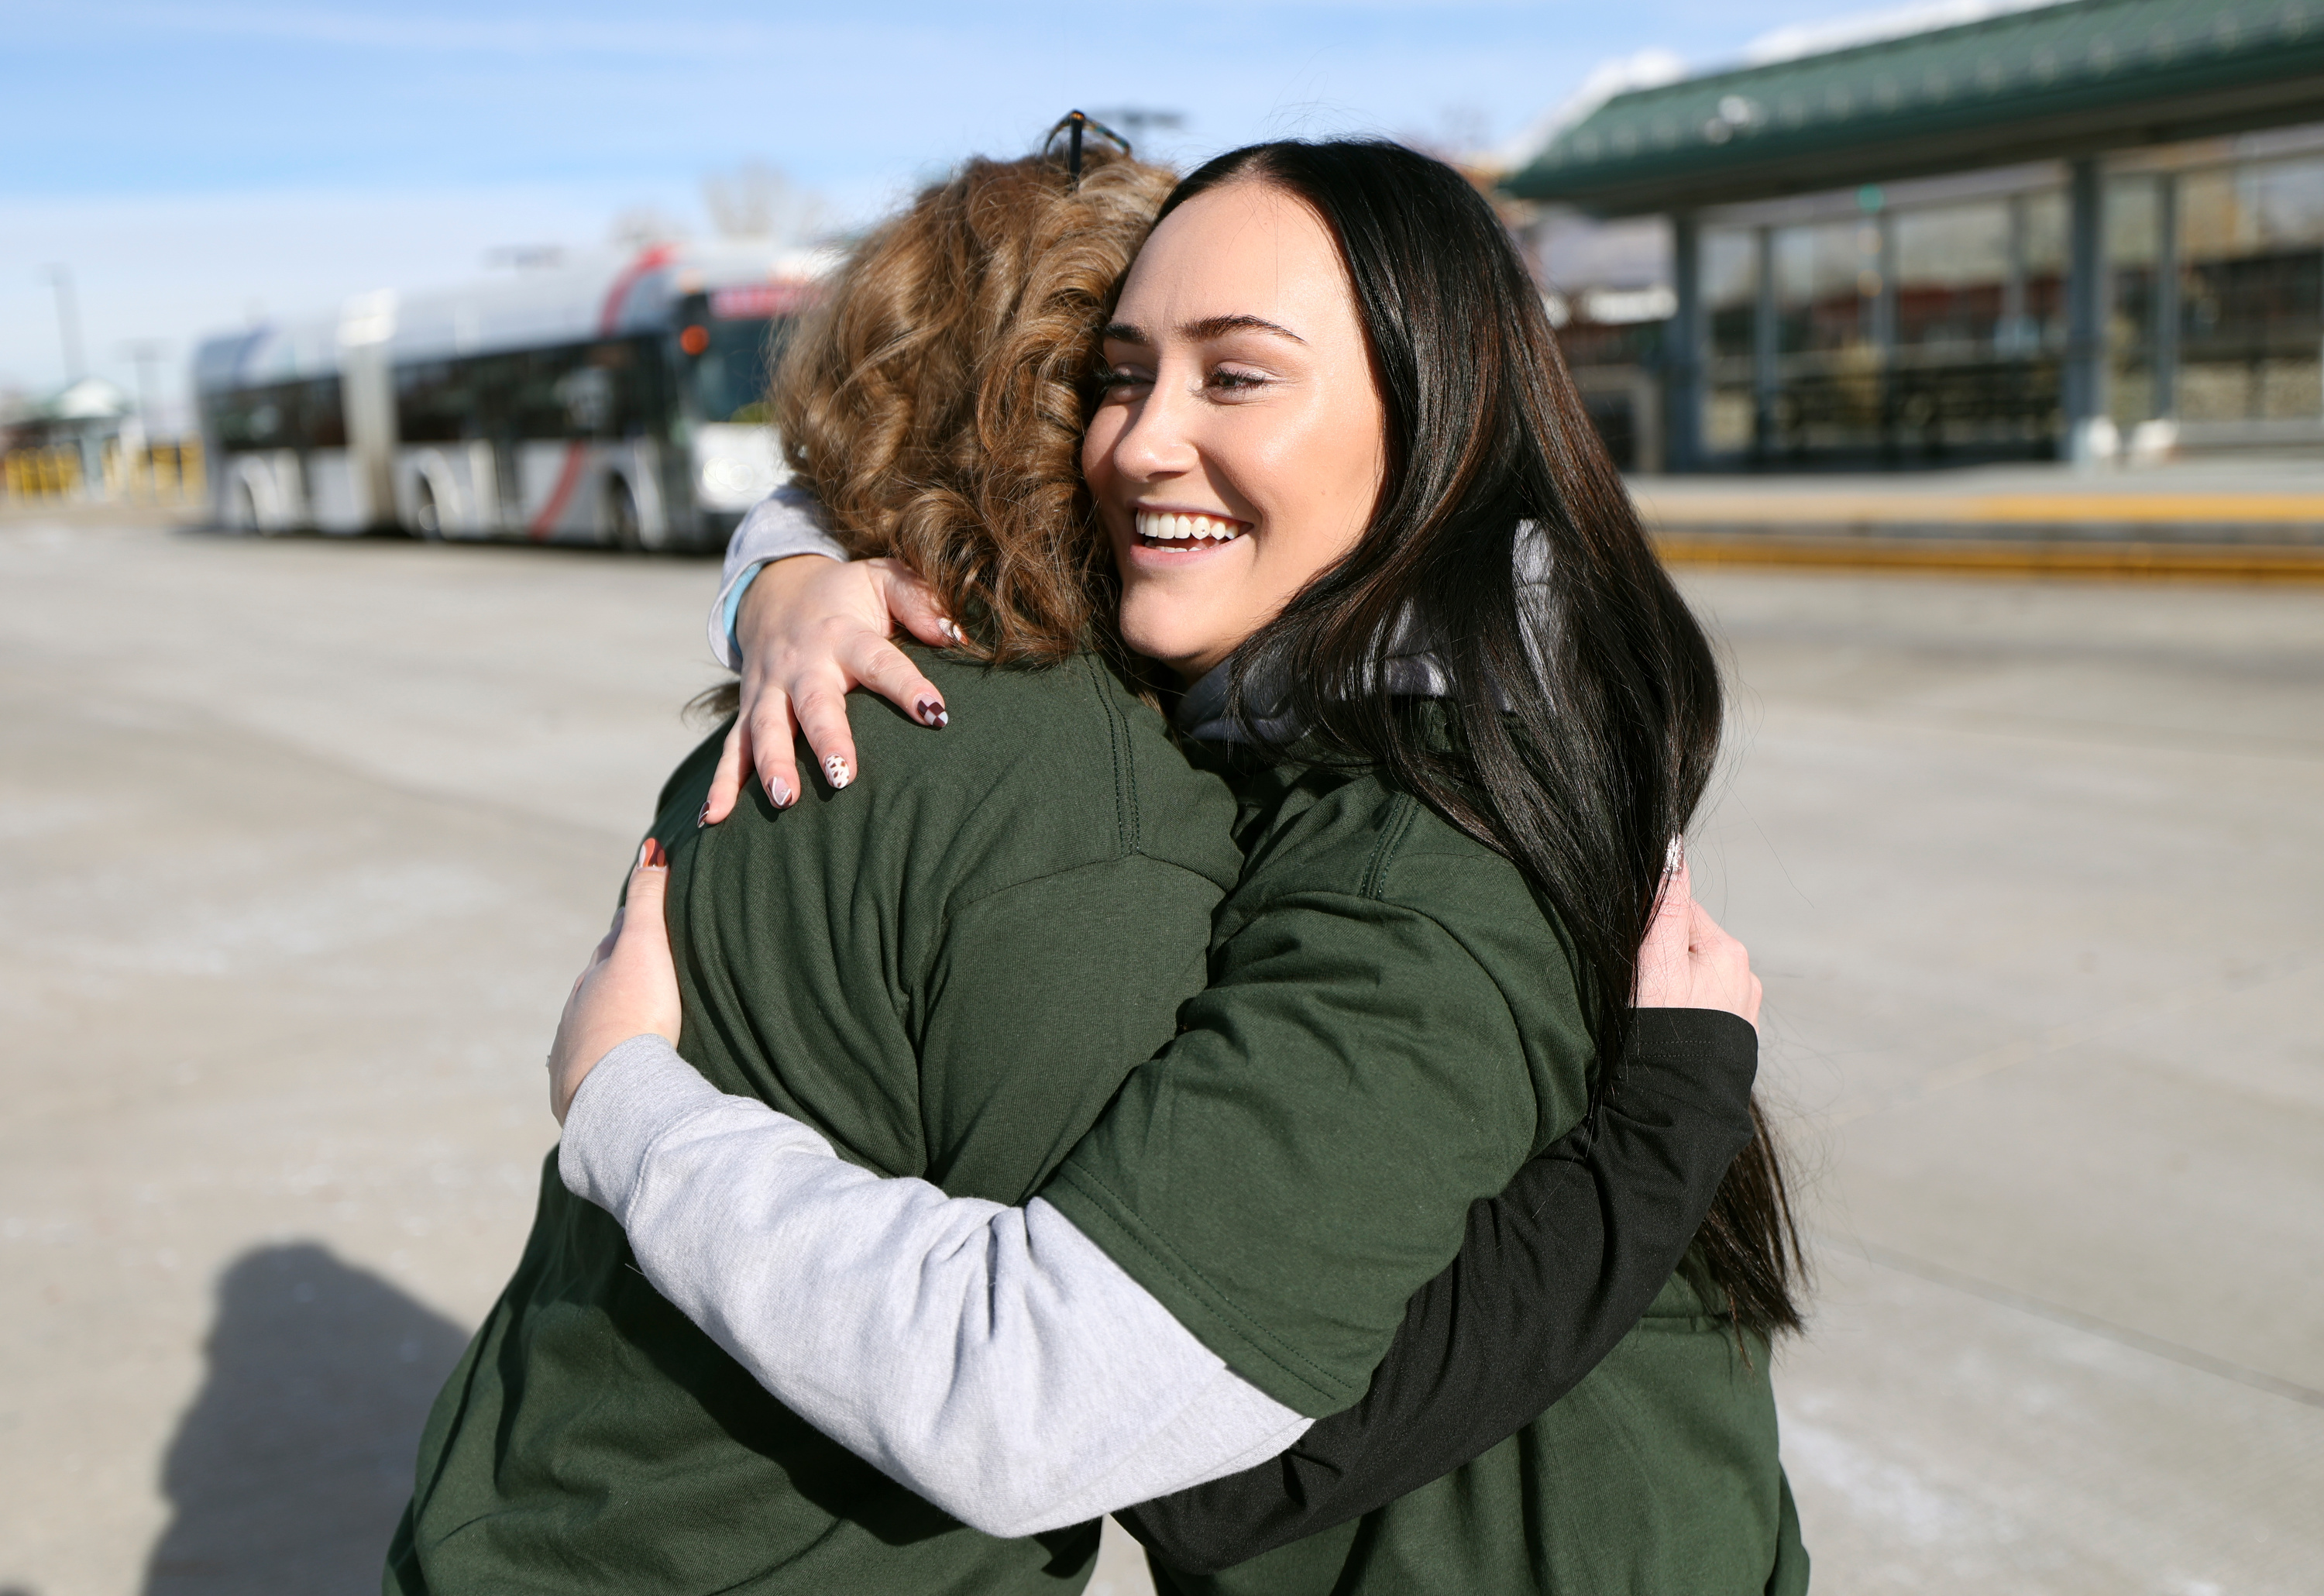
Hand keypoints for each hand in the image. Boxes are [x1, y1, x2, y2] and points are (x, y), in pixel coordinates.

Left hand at [549, 839, 682, 1123]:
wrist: (612, 1089)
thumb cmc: (634, 1014)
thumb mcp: (645, 947)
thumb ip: (648, 901)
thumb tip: (649, 852)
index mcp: (598, 971)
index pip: (616, 937)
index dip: (633, 923)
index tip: (645, 913)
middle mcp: (580, 1004)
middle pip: (600, 977)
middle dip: (617, 967)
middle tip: (640, 961)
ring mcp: (574, 1042)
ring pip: (591, 1019)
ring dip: (607, 1013)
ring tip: (628, 1015)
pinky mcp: (575, 1081)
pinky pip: (588, 1061)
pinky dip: (599, 1053)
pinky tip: (606, 1062)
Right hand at [701, 555, 957, 822]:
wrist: (775, 591)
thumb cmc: (846, 596)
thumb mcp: (883, 579)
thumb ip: (919, 599)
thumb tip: (953, 634)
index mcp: (843, 635)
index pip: (879, 661)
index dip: (906, 685)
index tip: (935, 713)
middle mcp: (802, 664)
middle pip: (813, 704)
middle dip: (826, 740)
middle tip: (841, 777)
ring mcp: (769, 690)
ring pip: (765, 729)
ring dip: (771, 765)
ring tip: (784, 800)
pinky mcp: (749, 711)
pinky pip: (731, 750)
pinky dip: (721, 784)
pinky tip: (714, 818)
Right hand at [1634, 852, 1761, 1026]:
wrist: (1676, 1106)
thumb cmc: (1660, 1034)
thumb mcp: (1655, 965)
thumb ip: (1666, 908)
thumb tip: (1673, 849)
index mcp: (1728, 950)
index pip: (1680, 910)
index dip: (1648, 929)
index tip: (1633, 959)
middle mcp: (1745, 974)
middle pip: (1690, 943)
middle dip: (1664, 958)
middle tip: (1641, 991)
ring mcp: (1744, 1006)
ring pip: (1697, 975)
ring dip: (1675, 986)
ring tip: (1656, 1016)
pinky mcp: (1737, 1034)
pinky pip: (1706, 1005)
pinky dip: (1687, 1010)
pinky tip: (1673, 1030)